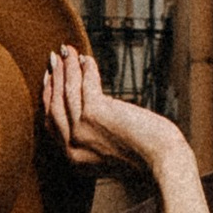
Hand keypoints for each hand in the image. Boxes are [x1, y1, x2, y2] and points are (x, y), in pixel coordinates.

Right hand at [41, 42, 191, 185]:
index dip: (49, 99)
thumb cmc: (146, 157)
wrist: (163, 162)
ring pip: (67, 92)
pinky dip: (86, 69)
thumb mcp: (111, 152)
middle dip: (53, 79)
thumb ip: (97, 137)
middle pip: (55, 106)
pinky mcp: (94, 114)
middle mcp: (72, 147)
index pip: (52, 125)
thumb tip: (95, 105)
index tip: (50, 81)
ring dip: (66, 68)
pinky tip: (87, 59)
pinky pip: (86, 84)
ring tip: (67, 51)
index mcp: (74, 160)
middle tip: (54, 59)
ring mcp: (81, 131)